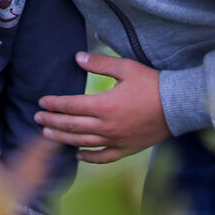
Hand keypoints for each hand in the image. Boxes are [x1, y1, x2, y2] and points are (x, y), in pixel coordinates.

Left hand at [37, 52, 171, 163]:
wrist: (178, 106)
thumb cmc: (152, 84)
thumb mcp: (126, 68)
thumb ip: (100, 64)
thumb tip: (77, 57)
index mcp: (104, 106)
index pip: (71, 106)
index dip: (54, 104)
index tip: (41, 102)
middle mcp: (107, 126)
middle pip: (72, 126)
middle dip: (52, 121)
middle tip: (37, 118)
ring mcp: (116, 140)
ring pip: (83, 143)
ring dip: (63, 139)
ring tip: (48, 135)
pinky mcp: (126, 149)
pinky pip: (103, 157)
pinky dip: (89, 158)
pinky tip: (78, 155)